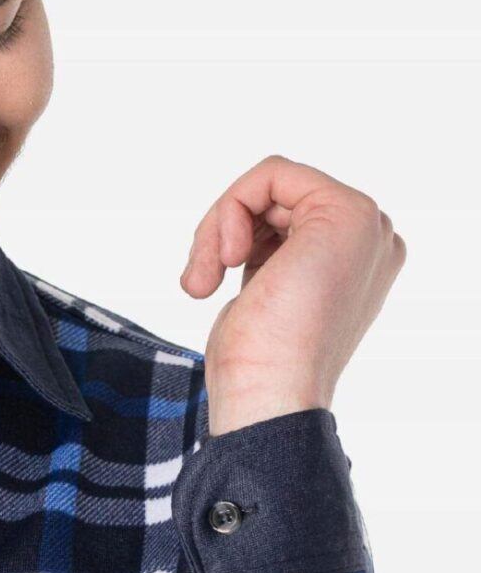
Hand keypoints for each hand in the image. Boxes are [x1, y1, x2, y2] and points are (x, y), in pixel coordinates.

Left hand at [180, 154, 406, 434]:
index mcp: (357, 264)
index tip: (209, 284)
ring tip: (204, 280)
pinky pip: (270, 174)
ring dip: (217, 228)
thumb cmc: (257, 367)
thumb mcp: (264, 295)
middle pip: (275, 197)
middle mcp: (372, 240)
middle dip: (221, 232)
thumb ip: (274, 260)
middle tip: (199, 283)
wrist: (270, 397)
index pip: (285, 216)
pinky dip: (228, 210)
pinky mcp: (346, 212)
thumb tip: (250, 245)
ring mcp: (365, 226)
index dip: (236, 240)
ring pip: (267, 185)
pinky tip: (224, 260)